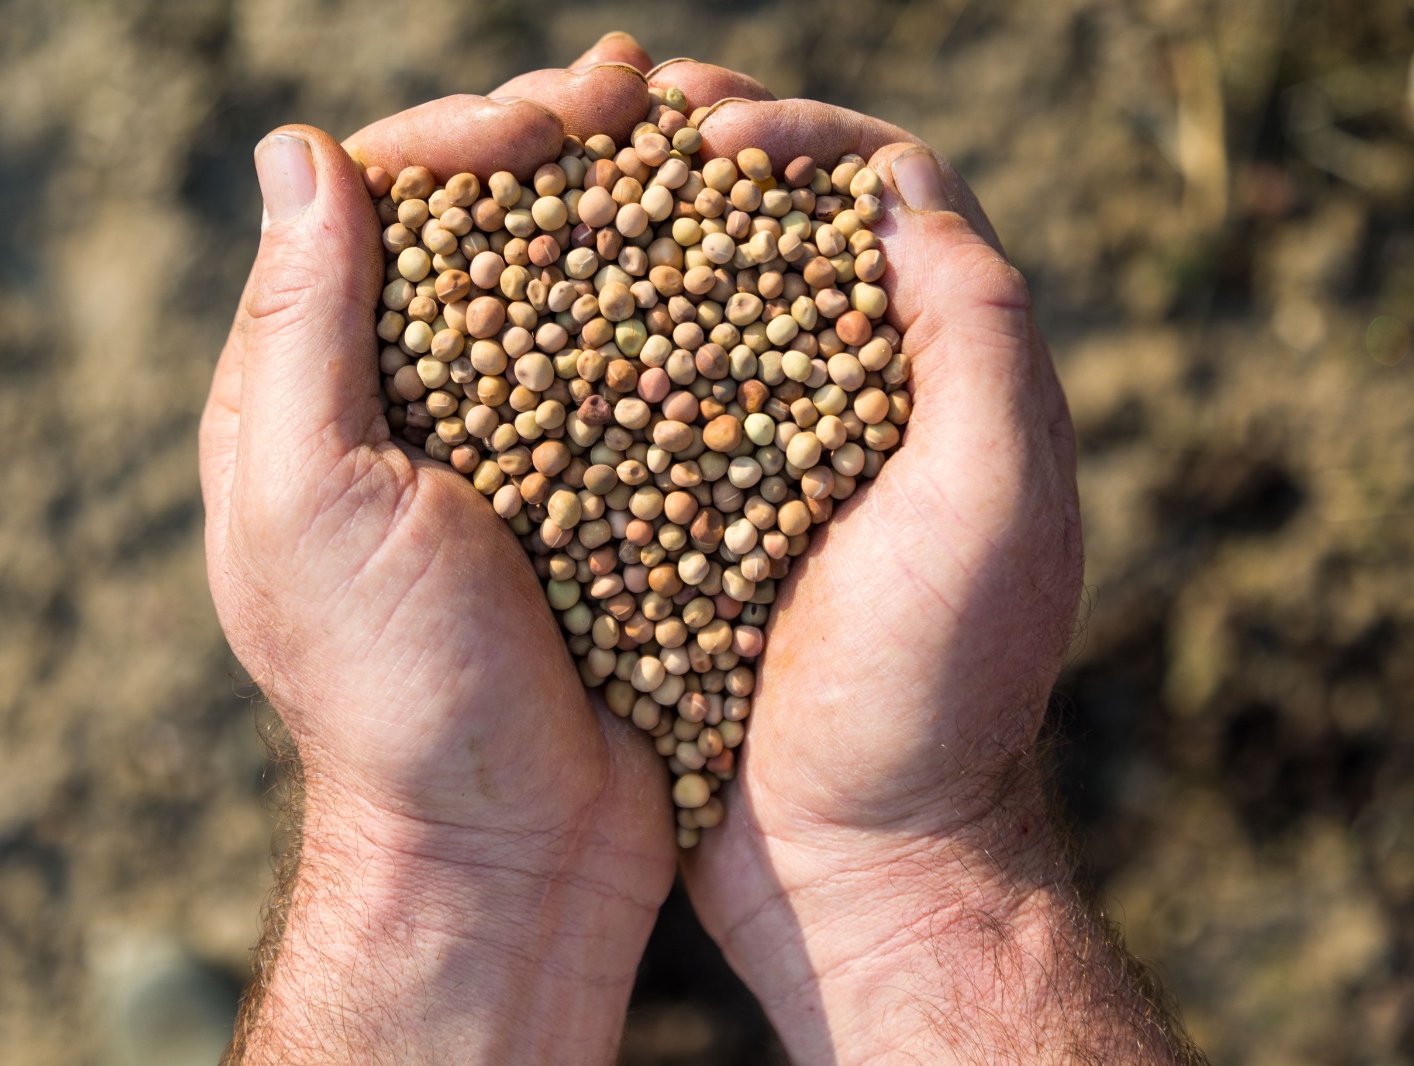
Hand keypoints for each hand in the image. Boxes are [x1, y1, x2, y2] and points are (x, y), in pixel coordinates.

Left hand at [200, 34, 675, 1064]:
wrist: (509, 845)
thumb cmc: (389, 685)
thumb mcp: (306, 499)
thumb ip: (298, 327)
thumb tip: (294, 147)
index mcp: (313, 396)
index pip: (371, 212)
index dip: (449, 141)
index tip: (533, 130)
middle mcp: (411, 407)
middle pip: (477, 229)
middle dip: (551, 145)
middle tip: (634, 98)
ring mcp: (515, 449)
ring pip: (570, 284)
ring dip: (628, 206)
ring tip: (698, 142)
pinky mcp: (605, 493)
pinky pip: (642, 371)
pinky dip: (683, 305)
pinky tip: (737, 257)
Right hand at [643, 62, 1191, 1061]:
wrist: (855, 857)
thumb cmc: (933, 694)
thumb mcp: (989, 511)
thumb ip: (979, 341)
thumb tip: (902, 193)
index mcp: (948, 375)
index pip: (885, 195)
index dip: (801, 136)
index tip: (713, 134)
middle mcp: (859, 399)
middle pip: (776, 232)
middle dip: (694, 157)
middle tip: (610, 116)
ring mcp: (766, 457)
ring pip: (693, 303)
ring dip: (625, 233)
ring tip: (547, 183)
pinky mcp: (690, 517)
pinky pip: (632, 402)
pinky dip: (583, 346)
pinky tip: (516, 317)